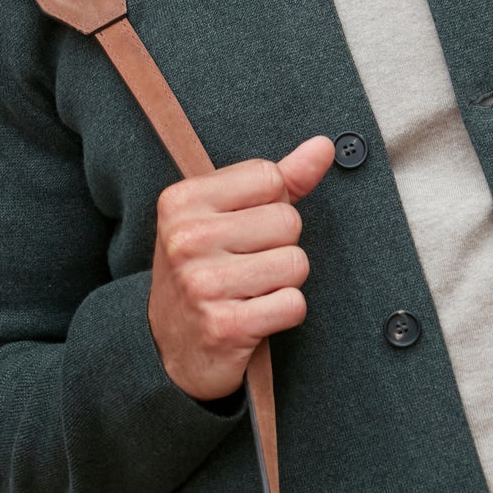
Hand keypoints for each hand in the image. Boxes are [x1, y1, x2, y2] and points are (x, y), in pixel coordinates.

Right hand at [147, 134, 336, 401]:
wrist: (169, 346)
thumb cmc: (206, 270)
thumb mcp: (227, 216)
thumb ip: (280, 179)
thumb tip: (324, 145)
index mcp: (182, 200)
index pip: (270, 178)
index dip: (271, 205)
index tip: (242, 230)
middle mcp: (186, 238)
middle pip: (288, 221)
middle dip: (280, 246)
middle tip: (245, 267)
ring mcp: (202, 284)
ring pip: (296, 263)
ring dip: (284, 282)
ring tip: (249, 291)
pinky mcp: (224, 326)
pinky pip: (294, 304)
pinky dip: (284, 313)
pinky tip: (254, 316)